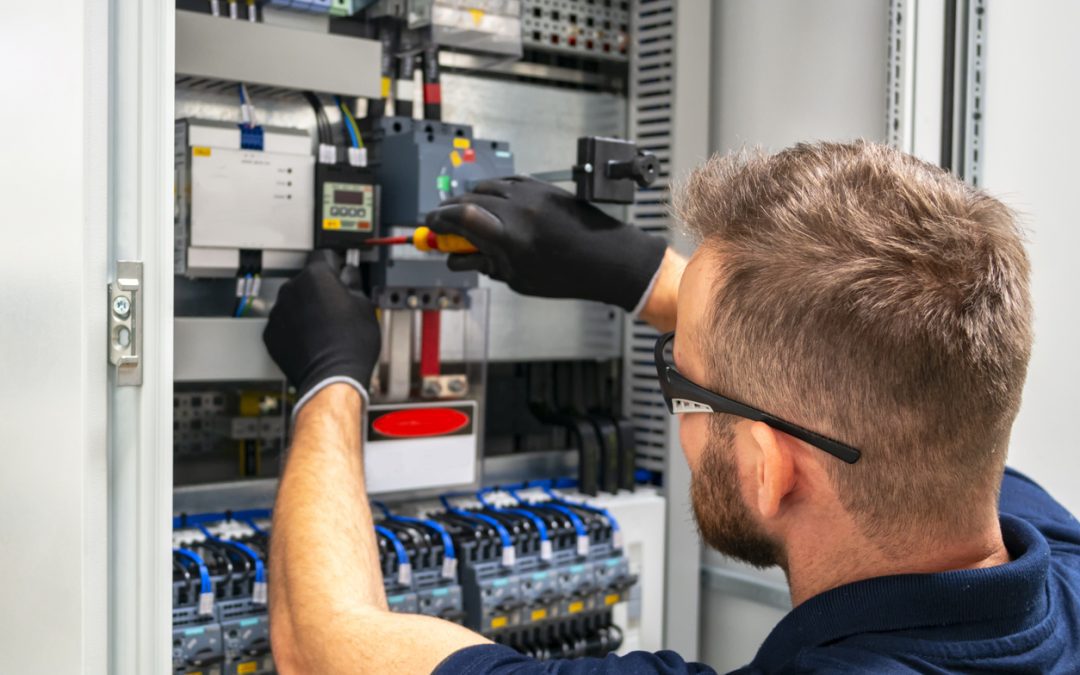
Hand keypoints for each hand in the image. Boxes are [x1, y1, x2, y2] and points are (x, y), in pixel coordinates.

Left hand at [263, 251, 380, 412]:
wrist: (332, 377)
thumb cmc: (350, 345)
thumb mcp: (365, 306)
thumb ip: (354, 283)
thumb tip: (349, 276)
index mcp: (317, 276)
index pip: (324, 254)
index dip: (336, 264)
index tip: (340, 271)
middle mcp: (292, 288)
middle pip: (307, 280)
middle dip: (320, 289)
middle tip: (338, 306)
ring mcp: (278, 311)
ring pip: (293, 302)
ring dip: (305, 308)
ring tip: (325, 327)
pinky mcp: (271, 334)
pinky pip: (283, 323)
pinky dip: (294, 328)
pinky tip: (312, 339)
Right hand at [425, 176, 667, 311]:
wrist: (608, 257)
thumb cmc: (568, 275)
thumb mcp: (519, 279)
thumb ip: (485, 264)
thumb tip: (458, 257)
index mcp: (510, 238)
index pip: (460, 218)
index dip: (438, 221)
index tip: (430, 228)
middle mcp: (519, 210)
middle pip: (467, 199)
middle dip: (449, 211)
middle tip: (441, 225)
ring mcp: (531, 194)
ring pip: (485, 187)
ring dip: (468, 199)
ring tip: (465, 216)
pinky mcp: (542, 187)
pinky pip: (506, 182)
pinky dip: (492, 191)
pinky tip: (491, 204)